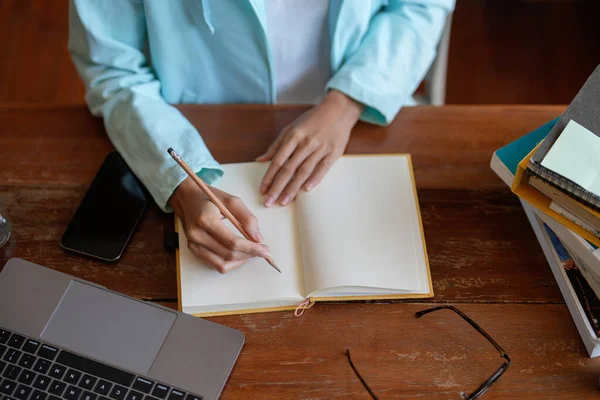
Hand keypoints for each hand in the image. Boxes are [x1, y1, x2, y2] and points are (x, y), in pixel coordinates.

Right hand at [169, 177, 268, 272]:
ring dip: (240, 261)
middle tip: (262, 251)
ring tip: (251, 252)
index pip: (232, 242)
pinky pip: (215, 264)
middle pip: (228, 255)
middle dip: (249, 255)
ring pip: (222, 264)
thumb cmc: (209, 197)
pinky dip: (230, 262)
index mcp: (206, 220)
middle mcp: (197, 235)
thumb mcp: (231, 200)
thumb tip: (258, 238)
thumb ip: (247, 218)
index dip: (251, 248)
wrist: (185, 197)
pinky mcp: (193, 250)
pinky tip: (239, 254)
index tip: (265, 249)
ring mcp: (193, 244)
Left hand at [256, 90, 362, 205]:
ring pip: (304, 171)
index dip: (269, 176)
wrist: (339, 109)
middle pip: (289, 168)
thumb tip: (260, 160)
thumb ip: (276, 145)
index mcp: (294, 136)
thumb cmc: (312, 119)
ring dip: (293, 188)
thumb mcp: (291, 127)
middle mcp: (306, 143)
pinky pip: (323, 168)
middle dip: (277, 187)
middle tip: (269, 202)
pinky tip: (306, 190)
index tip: (262, 190)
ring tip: (284, 201)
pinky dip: (315, 179)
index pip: (278, 160)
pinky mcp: (333, 153)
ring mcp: (320, 148)